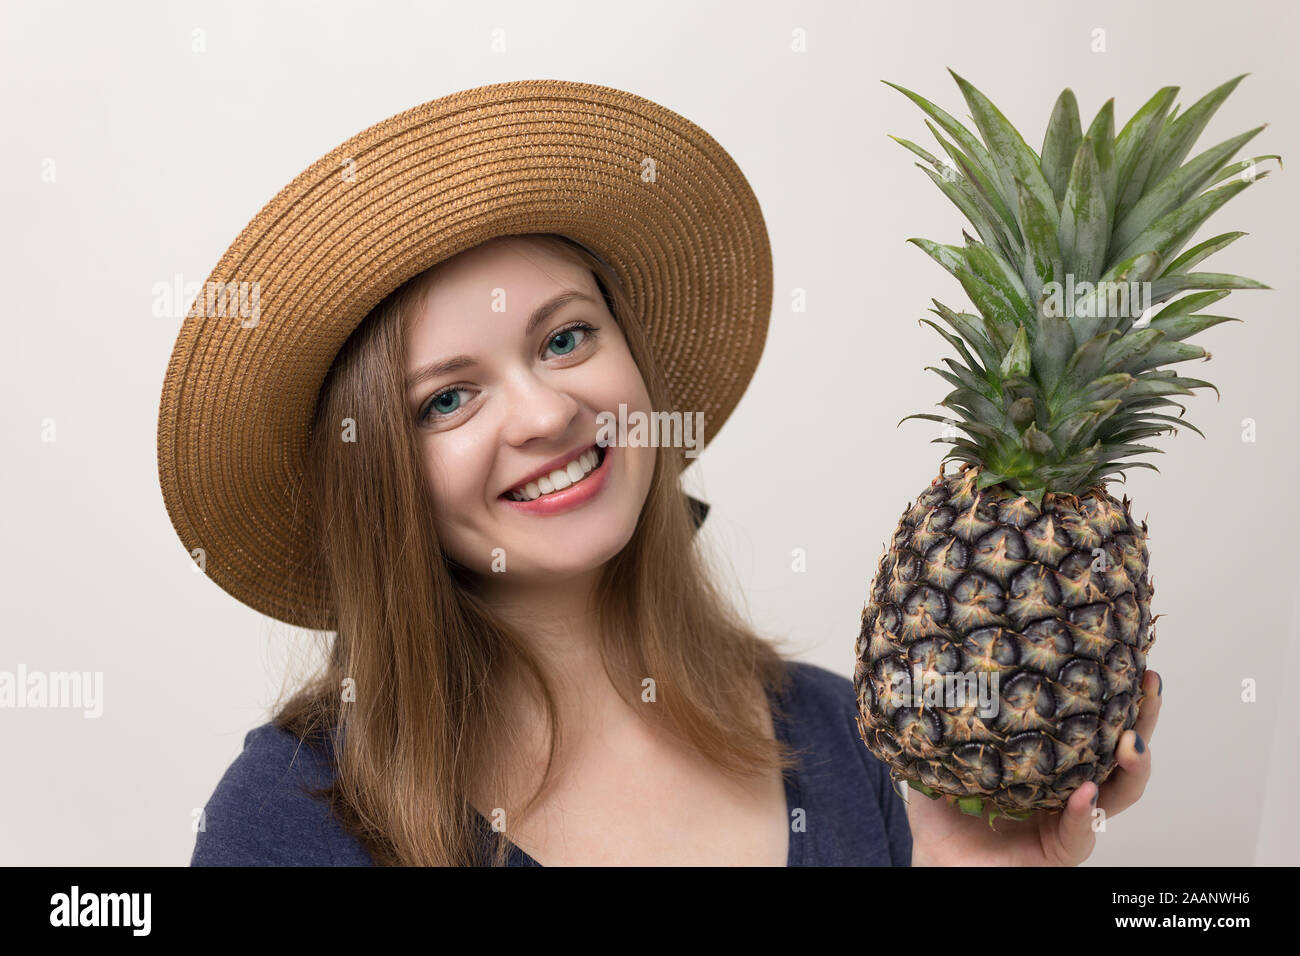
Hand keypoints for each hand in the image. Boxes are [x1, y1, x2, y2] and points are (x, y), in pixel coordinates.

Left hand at [904, 668, 1160, 865]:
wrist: (936, 861)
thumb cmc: (943, 810)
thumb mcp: (942, 751)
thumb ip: (945, 715)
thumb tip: (935, 663)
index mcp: (1048, 754)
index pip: (1089, 719)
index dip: (1112, 691)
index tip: (1125, 657)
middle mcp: (1068, 782)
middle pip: (1118, 749)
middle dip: (1141, 717)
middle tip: (1150, 685)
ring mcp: (1069, 816)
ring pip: (1118, 792)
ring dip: (1132, 766)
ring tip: (1130, 741)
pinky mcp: (1060, 850)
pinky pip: (1080, 833)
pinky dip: (1083, 813)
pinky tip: (1085, 793)